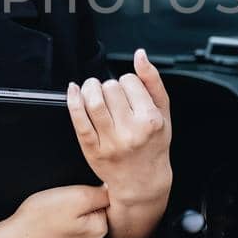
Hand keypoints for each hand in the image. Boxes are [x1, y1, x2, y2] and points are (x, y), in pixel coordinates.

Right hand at [4, 183, 110, 237]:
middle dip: (78, 213)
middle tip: (58, 207)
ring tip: (50, 220)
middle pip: (90, 221)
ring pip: (76, 235)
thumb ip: (100, 193)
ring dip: (67, 227)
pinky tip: (45, 233)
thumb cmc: (41, 216)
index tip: (70, 198)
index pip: (102, 207)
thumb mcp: (76, 194)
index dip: (86, 197)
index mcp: (98, 230)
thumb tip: (111, 191)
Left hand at [67, 48, 172, 218]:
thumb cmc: (153, 145)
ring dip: (90, 88)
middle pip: (111, 88)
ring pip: (93, 100)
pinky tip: (74, 91)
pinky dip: (73, 100)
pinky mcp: (92, 149)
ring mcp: (110, 141)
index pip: (130, 81)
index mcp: (150, 120)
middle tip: (114, 98)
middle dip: (110, 87)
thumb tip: (140, 55)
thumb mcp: (164, 113)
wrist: (142, 182)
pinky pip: (78, 120)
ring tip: (93, 90)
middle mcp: (131, 131)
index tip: (129, 93)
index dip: (128, 82)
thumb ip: (153, 81)